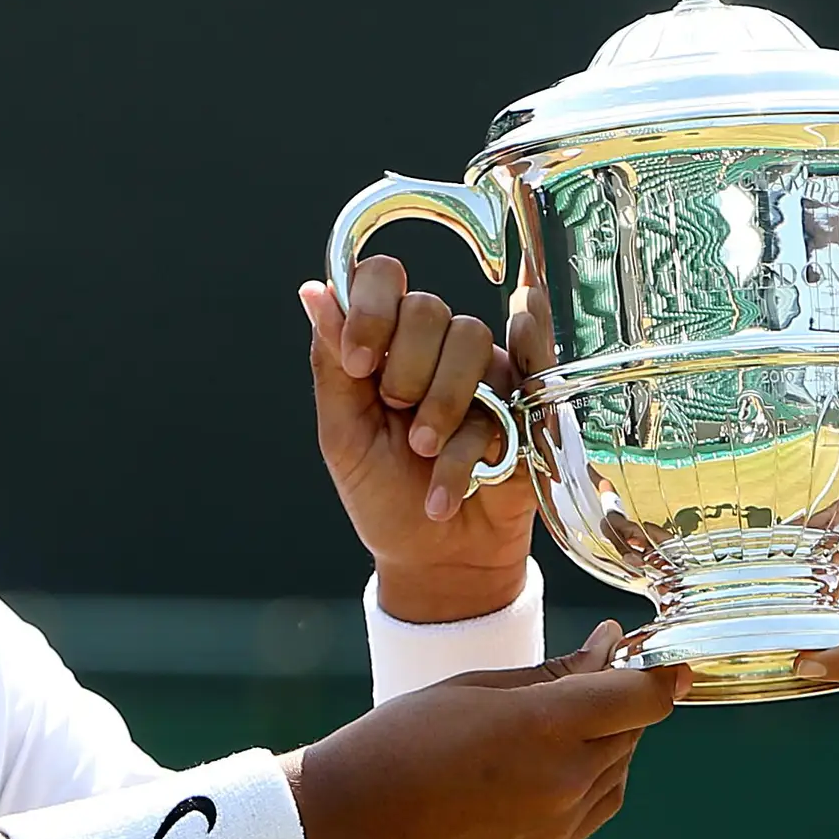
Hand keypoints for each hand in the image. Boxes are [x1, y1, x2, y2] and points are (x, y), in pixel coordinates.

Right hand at [293, 621, 681, 838]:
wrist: (347, 829)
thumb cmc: (398, 743)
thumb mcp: (474, 687)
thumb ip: (552, 674)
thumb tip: (608, 651)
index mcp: (547, 726)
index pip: (643, 696)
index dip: (658, 670)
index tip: (651, 650)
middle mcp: (566, 779)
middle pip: (633, 729)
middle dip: (624, 695)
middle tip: (596, 664)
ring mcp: (560, 824)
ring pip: (619, 768)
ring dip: (611, 736)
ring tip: (565, 712)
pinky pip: (598, 805)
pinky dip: (596, 775)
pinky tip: (560, 757)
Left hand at [304, 258, 535, 623]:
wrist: (438, 559)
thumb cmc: (386, 498)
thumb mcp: (344, 435)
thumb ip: (332, 364)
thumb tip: (314, 292)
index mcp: (385, 346)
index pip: (381, 278)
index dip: (370, 307)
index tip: (357, 364)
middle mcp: (435, 349)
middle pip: (428, 309)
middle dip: (404, 370)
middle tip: (398, 420)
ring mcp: (484, 372)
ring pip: (470, 340)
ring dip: (441, 404)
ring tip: (426, 453)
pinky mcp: (525, 402)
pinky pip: (516, 380)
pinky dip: (491, 413)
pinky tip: (470, 447)